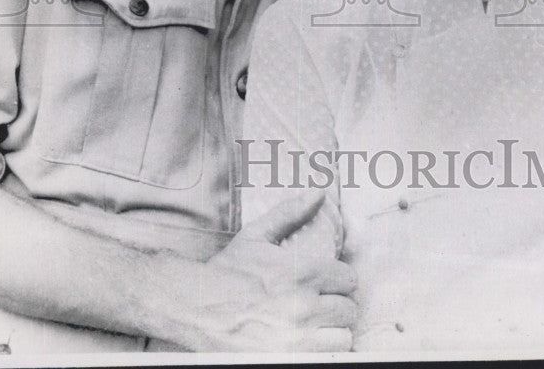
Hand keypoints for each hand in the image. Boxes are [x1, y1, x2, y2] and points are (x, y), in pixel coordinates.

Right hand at [160, 192, 356, 351]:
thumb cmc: (228, 271)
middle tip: (318, 304)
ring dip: (331, 331)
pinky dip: (319, 351)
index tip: (326, 283)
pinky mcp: (287, 361)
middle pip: (348, 310)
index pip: (348, 279)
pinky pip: (324, 359)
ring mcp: (297, 340)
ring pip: (341, 338)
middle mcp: (305, 306)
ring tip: (314, 325)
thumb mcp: (257, 235)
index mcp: (302, 272)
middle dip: (336, 305)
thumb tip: (319, 192)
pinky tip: (304, 342)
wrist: (194, 308)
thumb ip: (291, 213)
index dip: (339, 280)